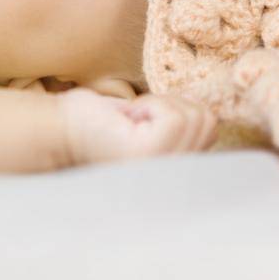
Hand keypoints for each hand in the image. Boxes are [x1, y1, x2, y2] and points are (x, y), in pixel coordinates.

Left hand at [60, 88, 217, 166]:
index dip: (181, 111)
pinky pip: (172, 114)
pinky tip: (126, 120)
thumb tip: (218, 98)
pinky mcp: (149, 156)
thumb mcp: (154, 121)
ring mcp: (165, 170)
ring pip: (194, 114)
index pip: (214, 129)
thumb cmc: (99, 122)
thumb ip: (186, 123)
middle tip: (135, 120)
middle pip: (208, 120)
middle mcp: (177, 181)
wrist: (60, 127)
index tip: (146, 121)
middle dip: (170, 105)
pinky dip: (150, 105)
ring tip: (129, 122)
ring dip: (158, 105)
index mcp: (180, 176)